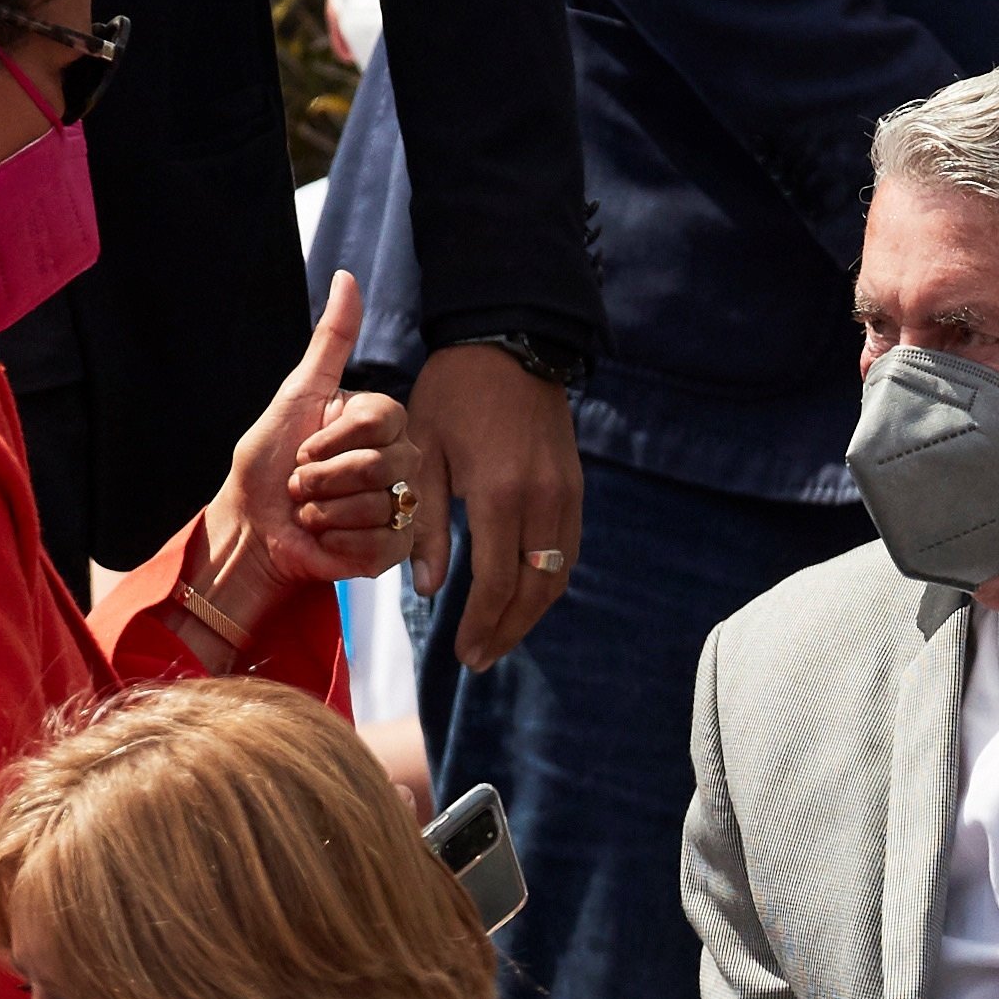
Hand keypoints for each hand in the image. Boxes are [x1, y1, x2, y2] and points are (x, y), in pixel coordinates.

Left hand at [193, 272, 421, 646]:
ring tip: (309, 511)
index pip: (383, 417)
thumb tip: (347, 276)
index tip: (302, 447)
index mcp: (377, 423)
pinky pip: (380, 543)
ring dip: (324, 510)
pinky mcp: (393, 548)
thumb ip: (330, 342)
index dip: (334, 438)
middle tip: (300, 483)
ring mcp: (399, 505)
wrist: (249, 527)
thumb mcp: (295, 395)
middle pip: (381, 463)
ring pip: (378, 504)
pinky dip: (338, 541)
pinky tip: (323, 537)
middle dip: (322, 477)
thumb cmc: (265, 463)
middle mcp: (397, 461)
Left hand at [405, 344, 580, 671]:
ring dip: (531, 612)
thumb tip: (428, 589)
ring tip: (500, 636)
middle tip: (480, 658)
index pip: (496, 582)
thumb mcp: (423, 451)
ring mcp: (566, 494)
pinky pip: (568, 548)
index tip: (463, 654)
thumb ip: (425, 522)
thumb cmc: (453, 392)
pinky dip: (548, 581)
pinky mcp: (574, 486)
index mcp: (500, 494)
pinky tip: (524, 596)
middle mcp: (542, 501)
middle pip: (534, 589)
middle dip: (507, 630)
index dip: (481, 624)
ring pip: (558, 574)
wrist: (510, 340)